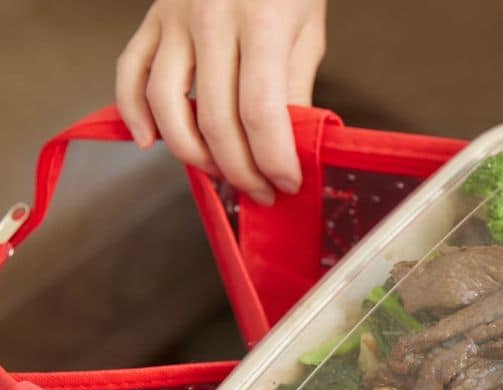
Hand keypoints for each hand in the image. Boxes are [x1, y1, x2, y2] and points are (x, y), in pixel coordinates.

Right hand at [116, 0, 326, 204]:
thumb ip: (295, 88)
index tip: (287, 184)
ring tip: (220, 173)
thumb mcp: (306, 31)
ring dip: (192, 153)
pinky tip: (152, 143)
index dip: (273, 159)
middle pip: (215, 118)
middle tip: (261, 192)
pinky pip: (130, 72)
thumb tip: (290, 147)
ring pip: (167, 104)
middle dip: (240, 168)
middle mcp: (211, 20)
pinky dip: (134, 113)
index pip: (261, 112)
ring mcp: (173, 19)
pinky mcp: (150, 19)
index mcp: (262, 23)